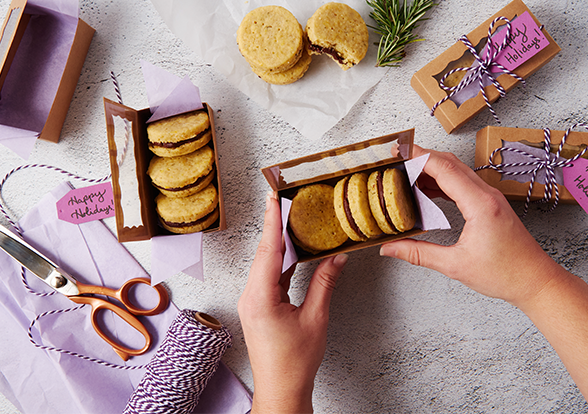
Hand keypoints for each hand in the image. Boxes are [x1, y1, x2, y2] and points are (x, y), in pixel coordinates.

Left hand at [238, 191, 346, 413]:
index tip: (274, 199)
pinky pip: (269, 277)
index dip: (272, 223)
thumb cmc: (295, 361)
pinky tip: (291, 251)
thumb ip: (325, 283)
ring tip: (288, 219)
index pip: (268, 251)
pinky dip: (280, 262)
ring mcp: (253, 301)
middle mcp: (251, 296)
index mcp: (261, 297)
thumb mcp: (315, 318)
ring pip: (266, 264)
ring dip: (278, 243)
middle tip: (282, 200)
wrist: (281, 389)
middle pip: (265, 254)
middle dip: (274, 226)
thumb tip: (337, 257)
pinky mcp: (259, 306)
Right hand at [381, 146, 587, 411]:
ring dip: (431, 167)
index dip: (418, 157)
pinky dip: (443, 180)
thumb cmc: (504, 274)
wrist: (536, 281)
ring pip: (457, 171)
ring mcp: (490, 197)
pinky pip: (463, 183)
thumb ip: (418, 253)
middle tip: (395, 157)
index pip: (443, 169)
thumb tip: (389, 249)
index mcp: (479, 204)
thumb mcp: (454, 265)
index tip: (397, 151)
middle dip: (421, 157)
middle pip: (449, 163)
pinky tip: (426, 188)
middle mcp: (487, 194)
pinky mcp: (490, 204)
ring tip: (405, 171)